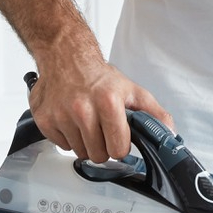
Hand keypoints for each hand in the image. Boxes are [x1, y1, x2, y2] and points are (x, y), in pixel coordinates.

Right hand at [28, 59, 174, 163]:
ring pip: (79, 153)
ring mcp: (61, 115)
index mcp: (108, 102)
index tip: (119, 137)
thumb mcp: (133, 91)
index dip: (121, 146)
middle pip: (98, 156)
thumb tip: (169, 134)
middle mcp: (82, 108)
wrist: (66, 57)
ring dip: (85, 143)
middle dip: (103, 147)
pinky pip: (62, 146)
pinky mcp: (44, 119)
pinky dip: (68, 137)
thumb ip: (154, 114)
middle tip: (102, 129)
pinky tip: (71, 120)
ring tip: (87, 122)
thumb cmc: (99, 76)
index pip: (118, 150)